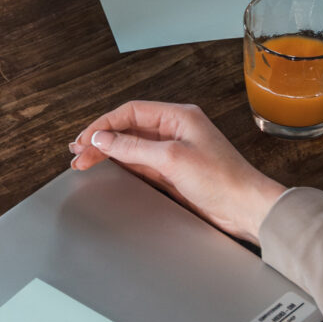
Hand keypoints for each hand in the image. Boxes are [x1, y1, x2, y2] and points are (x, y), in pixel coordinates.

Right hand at [68, 102, 286, 244]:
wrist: (246, 209)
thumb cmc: (222, 180)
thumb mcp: (172, 159)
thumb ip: (134, 148)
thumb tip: (103, 139)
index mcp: (179, 116)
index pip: (131, 112)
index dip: (104, 125)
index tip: (84, 139)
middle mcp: (175, 130)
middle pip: (128, 129)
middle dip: (101, 139)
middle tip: (77, 153)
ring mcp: (174, 152)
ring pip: (132, 147)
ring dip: (108, 153)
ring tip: (82, 161)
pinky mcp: (173, 172)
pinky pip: (141, 164)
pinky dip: (122, 166)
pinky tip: (107, 169)